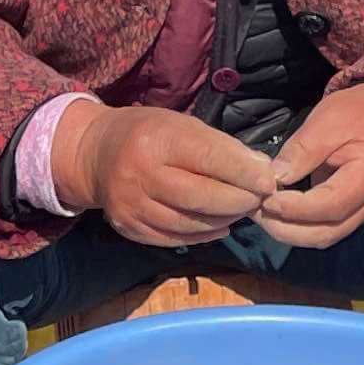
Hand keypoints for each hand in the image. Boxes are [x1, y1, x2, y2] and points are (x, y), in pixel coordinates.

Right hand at [52, 100, 274, 247]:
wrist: (94, 154)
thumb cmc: (146, 133)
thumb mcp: (181, 125)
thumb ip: (220, 147)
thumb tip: (261, 171)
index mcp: (156, 141)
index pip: (209, 159)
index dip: (244, 173)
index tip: (268, 182)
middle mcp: (141, 175)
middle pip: (202, 198)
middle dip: (239, 201)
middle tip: (259, 200)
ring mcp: (132, 205)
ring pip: (191, 224)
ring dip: (224, 220)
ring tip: (241, 211)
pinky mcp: (129, 228)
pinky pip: (175, 238)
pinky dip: (203, 235)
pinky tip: (218, 226)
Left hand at [253, 84, 363, 249]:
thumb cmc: (357, 114)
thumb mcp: (327, 121)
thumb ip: (303, 150)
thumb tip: (275, 178)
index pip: (332, 205)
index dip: (296, 208)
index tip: (267, 198)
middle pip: (327, 232)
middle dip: (287, 229)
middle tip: (256, 211)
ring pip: (325, 236)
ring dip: (290, 232)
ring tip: (262, 214)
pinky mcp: (355, 214)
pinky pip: (327, 229)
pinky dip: (300, 227)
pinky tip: (278, 214)